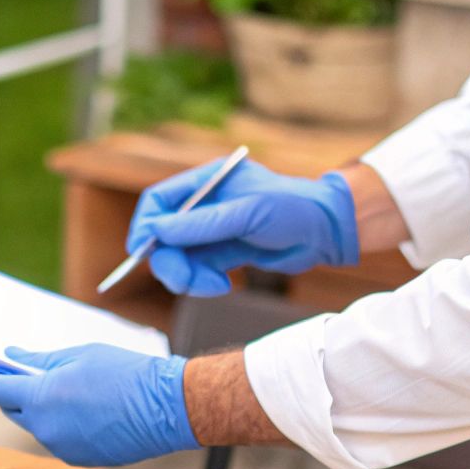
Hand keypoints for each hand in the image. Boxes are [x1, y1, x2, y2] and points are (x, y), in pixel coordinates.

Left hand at [0, 345, 197, 466]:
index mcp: (41, 399)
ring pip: (38, 425)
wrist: (169, 408)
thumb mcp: (80, 356)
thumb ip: (40, 361)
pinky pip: (59, 438)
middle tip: (20, 372)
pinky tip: (86, 408)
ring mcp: (62, 448)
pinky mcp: (80, 458)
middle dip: (13, 392)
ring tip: (69, 387)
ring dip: (42, 408)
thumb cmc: (127, 373)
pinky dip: (63, 422)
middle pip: (13, 410)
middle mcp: (45, 429)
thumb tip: (12, 359)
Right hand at [128, 159, 357, 292]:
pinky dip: (203, 282)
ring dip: (188, 277)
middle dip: (170, 261)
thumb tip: (159, 231)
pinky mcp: (223, 254)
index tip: (142, 251)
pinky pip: (197, 272)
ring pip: (179, 259)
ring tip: (215, 285)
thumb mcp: (248, 213)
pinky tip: (224, 284)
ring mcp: (213, 232)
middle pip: (164, 236)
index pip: (159, 201)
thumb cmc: (293, 209)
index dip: (146, 226)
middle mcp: (204, 207)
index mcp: (206, 183)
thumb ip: (203, 223)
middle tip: (184, 281)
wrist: (328, 231)